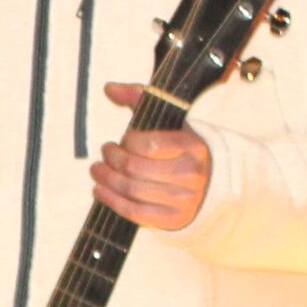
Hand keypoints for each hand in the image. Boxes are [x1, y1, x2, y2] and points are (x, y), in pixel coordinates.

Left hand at [94, 84, 211, 228]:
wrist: (210, 184)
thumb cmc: (181, 148)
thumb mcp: (168, 120)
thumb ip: (140, 98)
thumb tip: (109, 88)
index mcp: (192, 146)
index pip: (148, 144)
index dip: (127, 142)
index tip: (121, 140)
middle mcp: (190, 174)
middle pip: (134, 168)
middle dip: (111, 159)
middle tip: (104, 153)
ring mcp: (182, 199)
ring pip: (131, 190)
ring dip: (105, 179)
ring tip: (96, 170)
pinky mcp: (172, 219)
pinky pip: (133, 211)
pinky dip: (110, 200)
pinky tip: (99, 189)